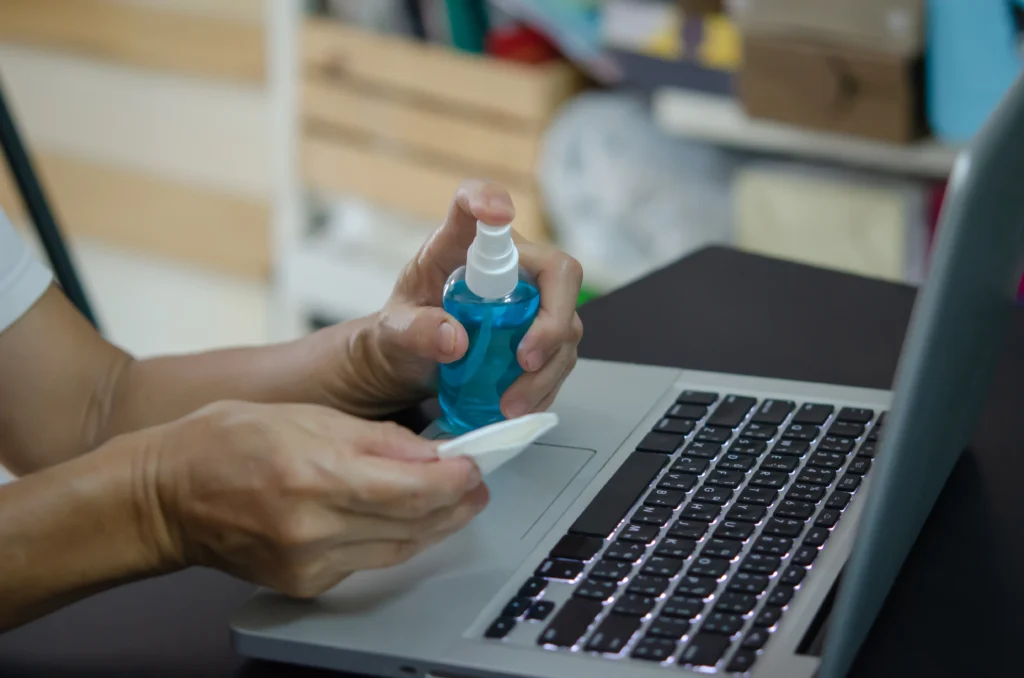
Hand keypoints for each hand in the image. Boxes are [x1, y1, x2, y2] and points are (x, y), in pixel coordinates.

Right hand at [147, 401, 486, 597]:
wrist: (167, 496)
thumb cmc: (226, 442)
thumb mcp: (307, 414)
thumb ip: (375, 438)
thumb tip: (429, 453)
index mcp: (316, 474)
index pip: (411, 488)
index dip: (454, 480)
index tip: (475, 466)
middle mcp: (315, 527)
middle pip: (412, 523)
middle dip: (455, 504)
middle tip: (477, 486)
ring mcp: (309, 562)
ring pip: (398, 548)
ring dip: (434, 526)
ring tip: (456, 503)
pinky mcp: (305, 583)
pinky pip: (368, 562)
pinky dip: (395, 540)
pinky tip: (408, 520)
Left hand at [328, 179, 583, 417]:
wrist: (408, 364)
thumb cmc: (400, 334)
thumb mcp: (391, 334)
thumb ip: (414, 331)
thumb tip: (454, 339)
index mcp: (461, 246)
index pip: (475, 201)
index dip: (488, 198)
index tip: (495, 213)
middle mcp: (509, 266)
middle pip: (558, 272)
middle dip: (553, 319)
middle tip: (525, 359)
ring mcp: (532, 301)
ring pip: (567, 325)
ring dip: (547, 369)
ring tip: (511, 403)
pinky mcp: (541, 336)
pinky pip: (560, 359)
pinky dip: (544, 387)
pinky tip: (519, 405)